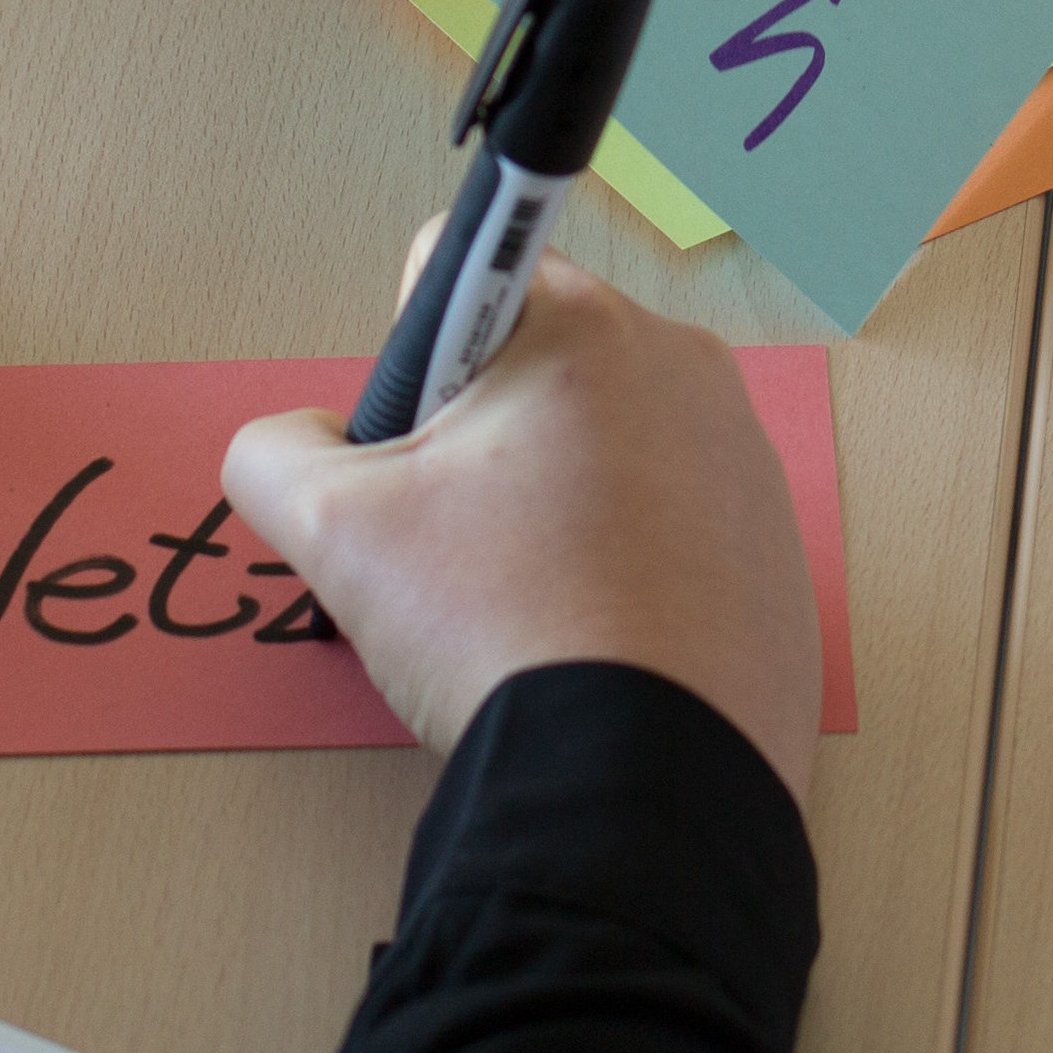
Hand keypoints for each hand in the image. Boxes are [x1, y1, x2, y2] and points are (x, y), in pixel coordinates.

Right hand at [219, 254, 823, 798]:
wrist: (646, 782)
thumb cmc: (505, 630)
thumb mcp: (337, 535)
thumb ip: (277, 455)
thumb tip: (291, 444)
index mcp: (585, 327)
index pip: (457, 270)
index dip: (408, 359)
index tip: (417, 449)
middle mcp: (683, 366)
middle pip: (534, 365)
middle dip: (480, 442)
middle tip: (458, 548)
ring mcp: (744, 460)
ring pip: (603, 449)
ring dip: (551, 506)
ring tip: (527, 606)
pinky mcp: (775, 548)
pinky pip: (672, 523)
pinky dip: (625, 564)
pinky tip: (593, 638)